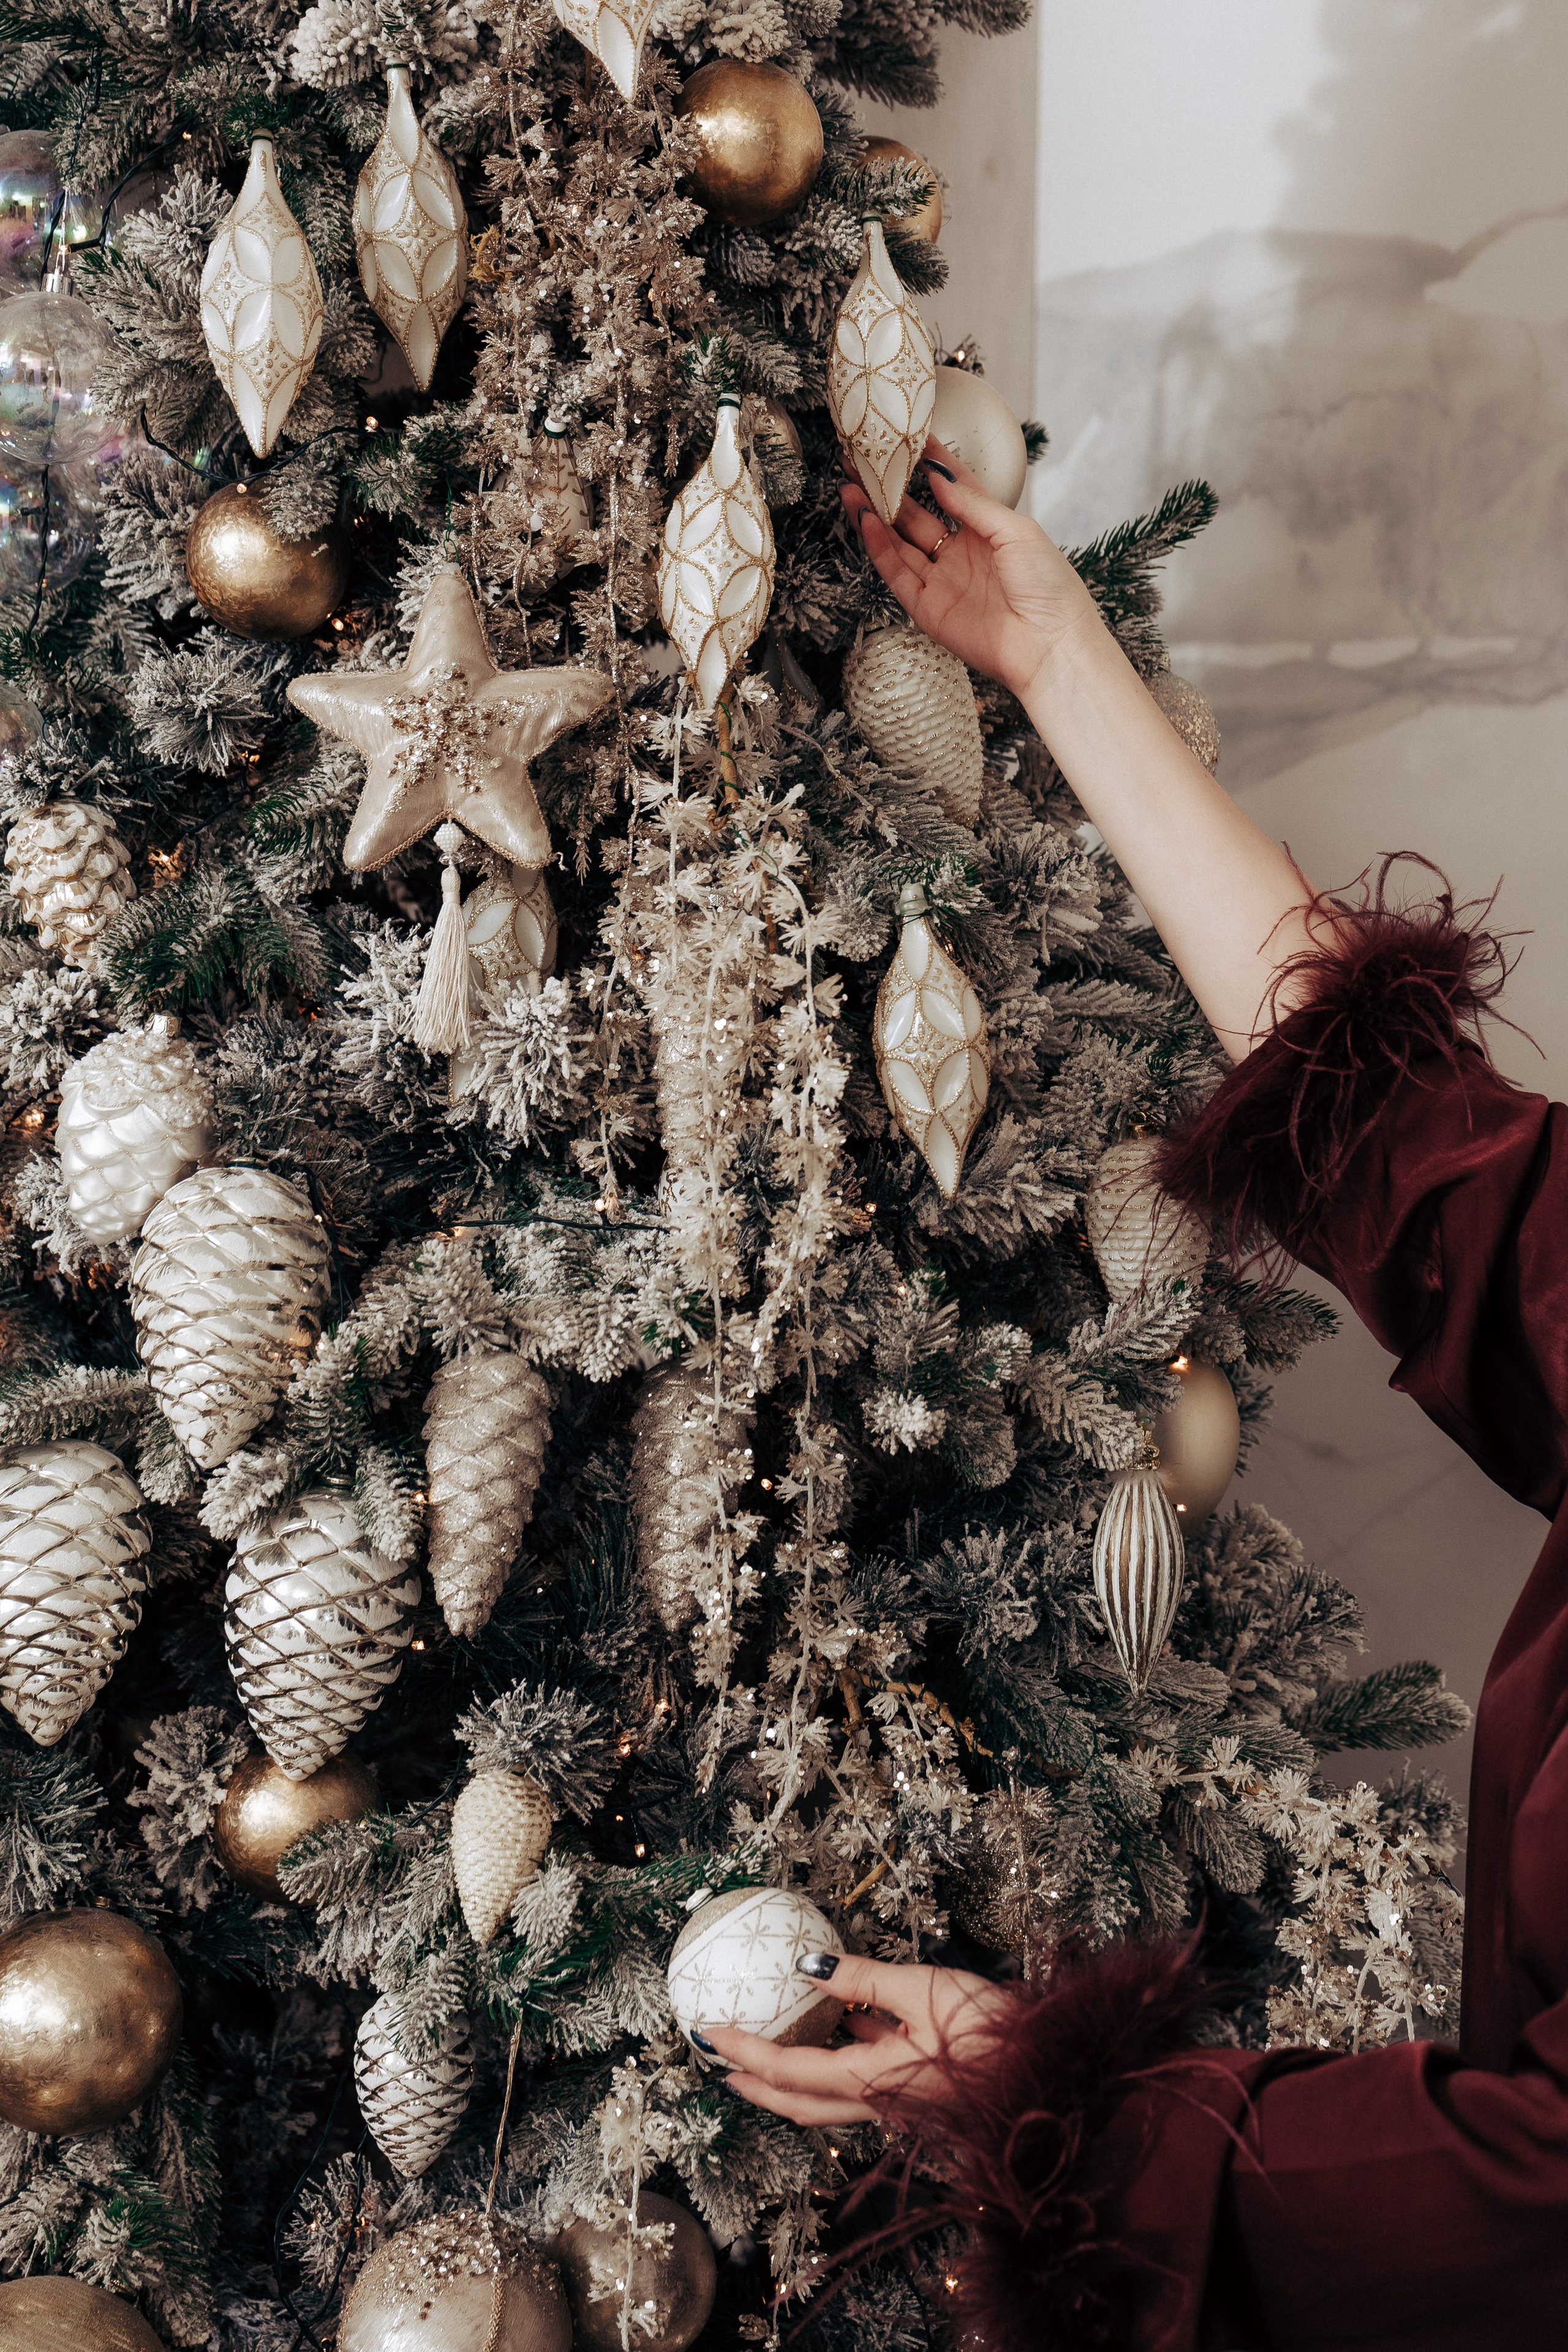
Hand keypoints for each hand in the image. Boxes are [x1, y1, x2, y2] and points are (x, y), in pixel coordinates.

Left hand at [698, 1950, 1010, 2126]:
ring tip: (760, 2050)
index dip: (745, 2053)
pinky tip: (834, 2027)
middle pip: (799, 2103)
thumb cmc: (993, 2031)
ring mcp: (896, 2102)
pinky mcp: (913, 2092)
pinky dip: (830, 2063)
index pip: (790, 2071)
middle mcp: (878, 2103)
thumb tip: (809, 1964)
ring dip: (787, 2079)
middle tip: (719, 2061)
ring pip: (825, 2100)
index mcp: (874, 2081)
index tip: (709, 2035)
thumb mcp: (926, 1988)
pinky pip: (857, 2083)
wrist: (1049, 2072)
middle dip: (755, 2084)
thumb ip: (864, 1978)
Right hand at [841, 438, 1101, 706]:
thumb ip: (972, 502)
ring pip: (899, 542)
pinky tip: (867, 520)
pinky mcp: (928, 609)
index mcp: (988, 530)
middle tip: (862, 462)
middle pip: (915, 515)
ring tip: (851, 485)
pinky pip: (897, 573)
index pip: (951, 489)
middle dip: (888, 489)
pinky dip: (879, 547)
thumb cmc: (1049, 586)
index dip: (928, 464)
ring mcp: (943, 581)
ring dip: (874, 514)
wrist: (1051, 644)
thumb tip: (938, 474)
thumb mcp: (1015, 529)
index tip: (906, 438)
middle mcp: (962, 554)